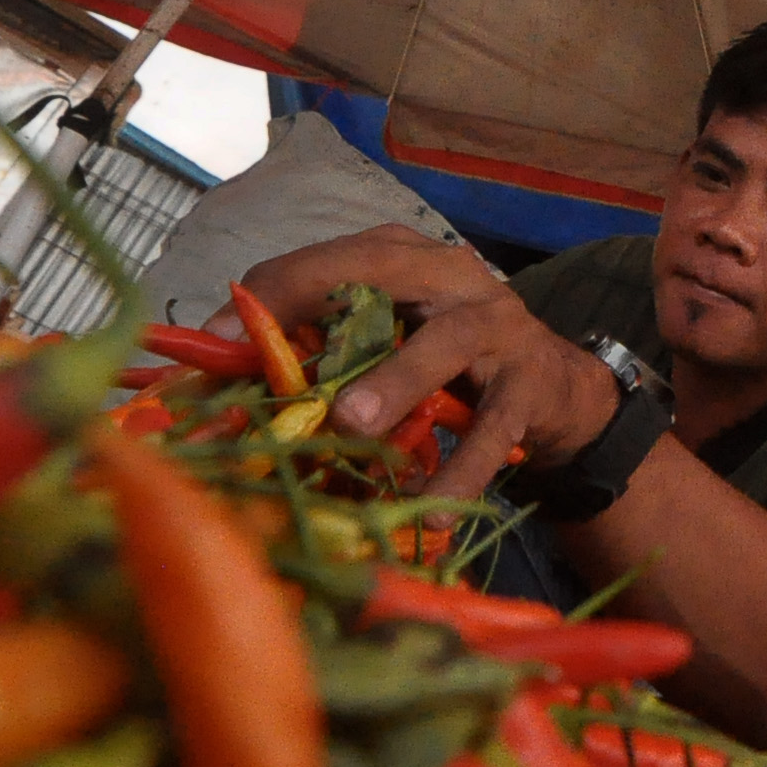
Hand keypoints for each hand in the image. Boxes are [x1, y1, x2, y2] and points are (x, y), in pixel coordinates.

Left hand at [230, 225, 622, 499]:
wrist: (556, 393)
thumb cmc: (447, 367)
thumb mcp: (386, 344)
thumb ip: (322, 352)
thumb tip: (218, 382)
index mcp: (401, 257)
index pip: (324, 261)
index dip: (265, 299)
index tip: (210, 348)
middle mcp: (450, 275)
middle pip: (382, 273)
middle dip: (322, 310)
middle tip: (276, 370)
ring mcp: (496, 324)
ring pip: (445, 344)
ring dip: (396, 384)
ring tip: (353, 427)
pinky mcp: (531, 381)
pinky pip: (493, 427)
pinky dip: (460, 470)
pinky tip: (431, 510)